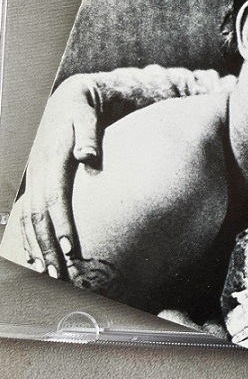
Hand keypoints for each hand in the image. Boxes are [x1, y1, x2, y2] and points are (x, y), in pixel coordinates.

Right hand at [19, 74, 104, 279]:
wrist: (66, 102)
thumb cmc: (82, 113)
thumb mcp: (87, 118)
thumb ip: (88, 136)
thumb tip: (88, 157)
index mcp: (50, 161)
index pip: (54, 200)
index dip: (61, 226)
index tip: (72, 250)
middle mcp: (37, 174)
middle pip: (38, 219)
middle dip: (48, 249)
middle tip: (61, 276)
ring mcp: (32, 181)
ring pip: (29, 222)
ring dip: (39, 249)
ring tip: (52, 275)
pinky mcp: (34, 185)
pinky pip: (27, 218)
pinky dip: (31, 239)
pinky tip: (38, 259)